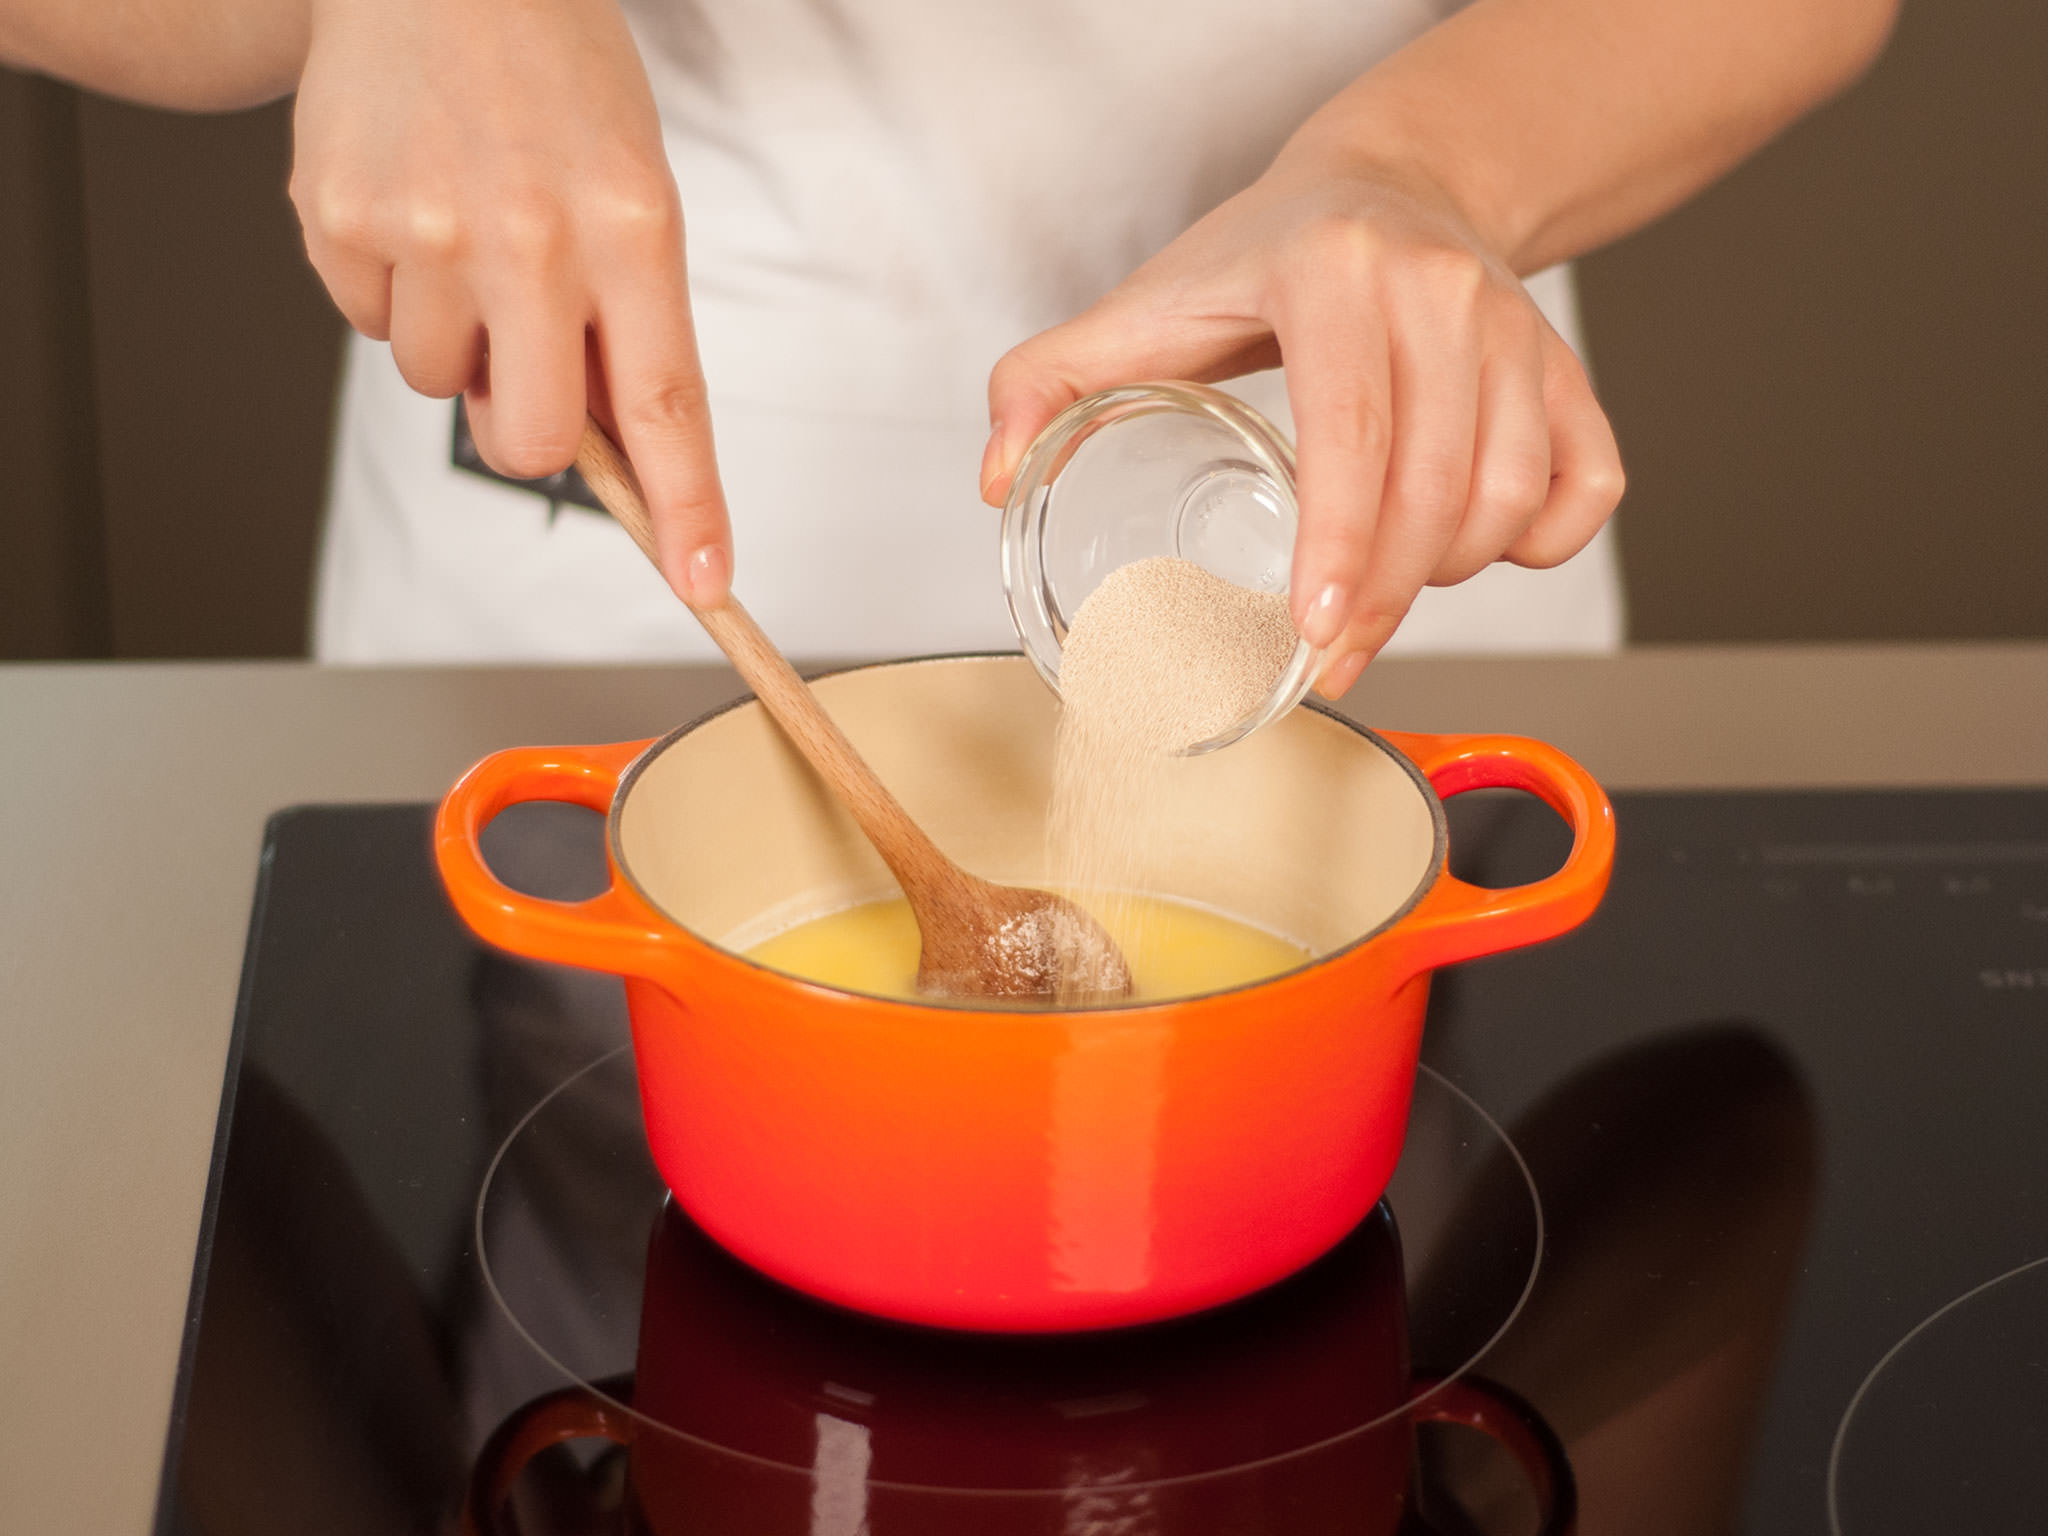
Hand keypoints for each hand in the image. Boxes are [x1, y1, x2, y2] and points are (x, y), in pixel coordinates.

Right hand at [291, 0, 730, 604]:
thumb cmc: (555, 78)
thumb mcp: (635, 187)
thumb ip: (629, 318)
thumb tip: (615, 448)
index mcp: (630, 224)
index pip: (666, 402)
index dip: (685, 506)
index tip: (705, 582)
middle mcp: (528, 234)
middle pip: (530, 439)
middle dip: (530, 431)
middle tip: (529, 359)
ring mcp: (424, 226)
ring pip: (436, 384)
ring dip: (456, 340)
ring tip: (469, 234)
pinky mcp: (338, 216)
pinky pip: (368, 325)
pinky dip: (392, 290)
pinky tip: (413, 207)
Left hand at [981, 149, 1622, 696]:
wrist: (1389, 183)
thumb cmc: (1264, 255)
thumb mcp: (1147, 301)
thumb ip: (1050, 380)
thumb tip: (996, 477)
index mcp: (1335, 274)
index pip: (1354, 427)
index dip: (1341, 540)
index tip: (1316, 628)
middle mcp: (1442, 293)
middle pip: (1435, 485)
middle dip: (1383, 597)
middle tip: (1329, 656)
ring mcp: (1518, 331)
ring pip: (1511, 497)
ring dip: (1450, 577)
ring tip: (1380, 598)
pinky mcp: (1565, 369)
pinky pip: (1587, 485)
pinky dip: (1540, 544)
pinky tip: (1475, 555)